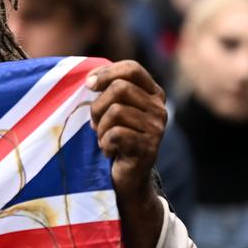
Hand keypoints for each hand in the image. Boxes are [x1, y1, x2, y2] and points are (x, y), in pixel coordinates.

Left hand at [86, 60, 167, 206]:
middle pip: (119, 88)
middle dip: (98, 106)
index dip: (107, 72)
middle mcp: (159, 109)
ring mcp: (157, 128)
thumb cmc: (116, 140)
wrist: (128, 179)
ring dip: (100, 128)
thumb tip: (90, 80)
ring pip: (115, 111)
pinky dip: (104, 144)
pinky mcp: (148, 148)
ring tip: (104, 139)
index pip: (132, 69)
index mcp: (153, 94)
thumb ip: (108, 91)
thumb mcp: (114, 110)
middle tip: (94, 124)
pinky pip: (115, 134)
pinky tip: (110, 152)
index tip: (88, 85)